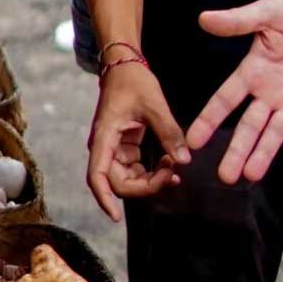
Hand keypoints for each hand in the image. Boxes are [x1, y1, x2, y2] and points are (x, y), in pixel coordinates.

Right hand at [85, 63, 189, 220]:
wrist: (125, 64)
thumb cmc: (133, 81)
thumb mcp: (154, 104)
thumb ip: (169, 132)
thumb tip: (184, 160)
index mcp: (104, 138)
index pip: (97, 177)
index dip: (104, 199)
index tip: (116, 217)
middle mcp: (105, 148)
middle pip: (118, 182)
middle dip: (145, 186)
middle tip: (173, 175)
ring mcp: (115, 148)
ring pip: (129, 178)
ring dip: (151, 179)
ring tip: (175, 166)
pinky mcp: (125, 146)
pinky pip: (137, 168)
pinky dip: (153, 169)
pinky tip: (171, 162)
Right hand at [191, 0, 282, 182]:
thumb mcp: (270, 12)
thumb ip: (239, 21)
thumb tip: (203, 18)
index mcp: (255, 70)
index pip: (226, 100)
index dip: (209, 120)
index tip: (193, 142)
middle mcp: (271, 90)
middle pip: (250, 126)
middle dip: (237, 150)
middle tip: (225, 177)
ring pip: (276, 132)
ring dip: (265, 152)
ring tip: (252, 175)